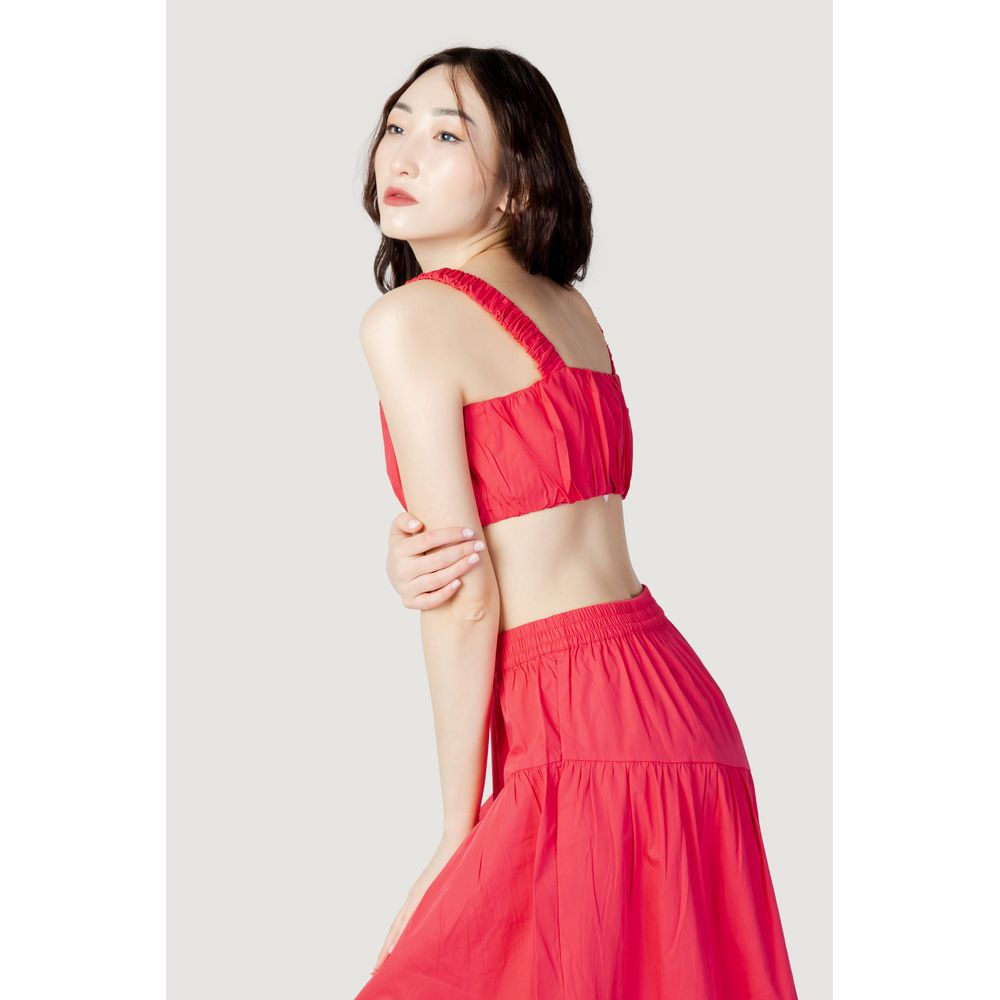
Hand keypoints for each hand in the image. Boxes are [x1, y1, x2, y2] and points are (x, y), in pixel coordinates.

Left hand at [370, 829, 469, 974]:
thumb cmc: (457, 858)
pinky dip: (400, 935)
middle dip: (385, 951)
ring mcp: (417, 895)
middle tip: (375, 971)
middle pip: (394, 929)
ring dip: (388, 948)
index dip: (392, 941)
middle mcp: (414, 897)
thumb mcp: (449, 883)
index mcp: (419, 896)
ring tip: (378, 966)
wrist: (457, 838)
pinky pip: (410, 918)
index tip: (385, 959)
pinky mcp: (424, 892)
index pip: (401, 924)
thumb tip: (448, 907)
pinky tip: (394, 949)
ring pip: (398, 927)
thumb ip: (446, 895)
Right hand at [385, 510, 486, 609]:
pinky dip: (446, 593)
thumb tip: (417, 525)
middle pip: (438, 560)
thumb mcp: (398, 530)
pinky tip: (460, 582)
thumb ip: (404, 520)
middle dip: (462, 551)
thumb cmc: (403, 547)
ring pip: (438, 580)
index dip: (451, 535)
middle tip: (479, 545)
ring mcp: (405, 588)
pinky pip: (430, 601)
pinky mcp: (410, 602)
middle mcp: (401, 570)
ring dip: (460, 569)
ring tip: (476, 559)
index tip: (470, 532)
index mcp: (399, 550)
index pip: (429, 540)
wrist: (392, 572)